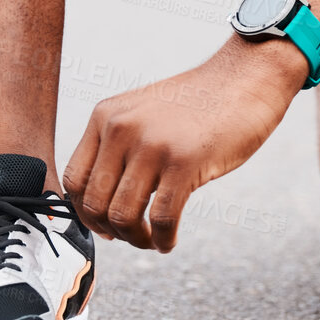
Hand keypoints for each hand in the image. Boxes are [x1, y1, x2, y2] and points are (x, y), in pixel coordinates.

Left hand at [63, 37, 304, 251]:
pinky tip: (170, 241)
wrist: (245, 78)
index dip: (85, 213)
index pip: (73, 179)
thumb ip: (119, 148)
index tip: (104, 227)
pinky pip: (162, 218)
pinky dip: (163, 239)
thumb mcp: (143, 115)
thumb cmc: (199, 105)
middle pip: (94, 203)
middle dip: (111, 231)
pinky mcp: (184, 161)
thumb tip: (102, 206)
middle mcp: (121, 128)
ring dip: (136, 239)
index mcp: (105, 116)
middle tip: (133, 237)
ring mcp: (152, 144)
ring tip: (152, 240)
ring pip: (123, 215)